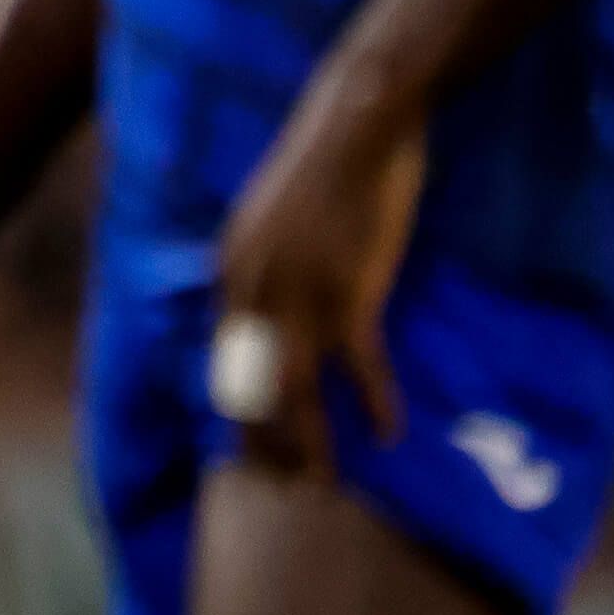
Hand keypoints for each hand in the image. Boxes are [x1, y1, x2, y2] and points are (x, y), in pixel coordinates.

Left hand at [211, 104, 427, 482]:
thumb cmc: (320, 166)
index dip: (238, 407)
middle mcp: (253, 288)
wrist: (354, 125)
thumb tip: (264, 300)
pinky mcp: (349, 292)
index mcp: (231, 269)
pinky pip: (358, 366)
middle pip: (248, 385)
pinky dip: (372, 404)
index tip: (250, 447)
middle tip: (277, 489)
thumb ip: (262, 263)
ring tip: (320, 486)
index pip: (224, 358)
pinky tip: (389, 434)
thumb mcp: (269, 219)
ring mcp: (299, 293)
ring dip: (306, 444)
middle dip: (261, 443)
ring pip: (292, 390)